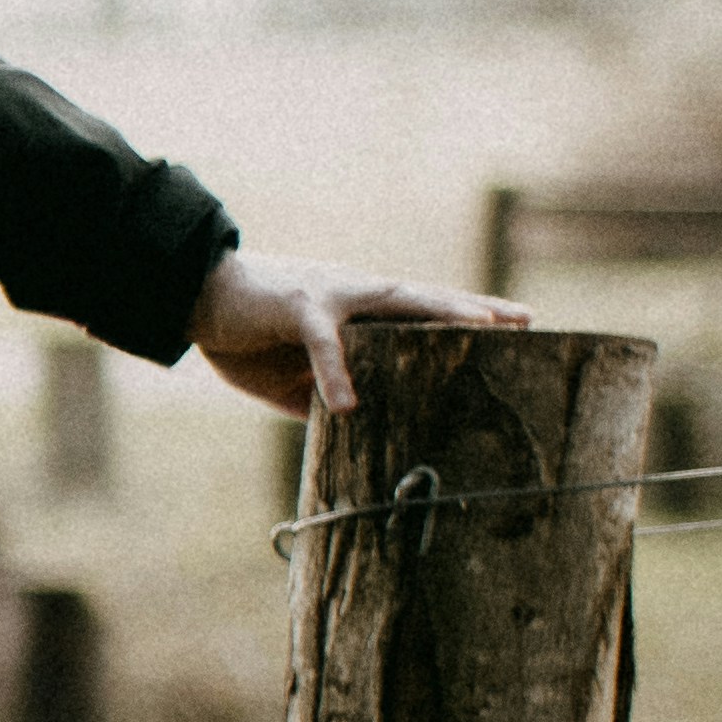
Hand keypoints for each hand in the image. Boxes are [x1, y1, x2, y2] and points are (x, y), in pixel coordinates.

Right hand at [189, 248, 523, 423]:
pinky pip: (324, 343)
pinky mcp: (298, 306)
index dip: (469, 317)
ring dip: (440, 313)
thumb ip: (330, 393)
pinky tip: (347, 405)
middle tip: (524, 320)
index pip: (425, 311)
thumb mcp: (295, 374)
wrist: (197, 296)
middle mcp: (357, 294)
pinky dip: (336, 374)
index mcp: (361, 309)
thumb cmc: (249, 331)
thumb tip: (355, 427)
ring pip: (397, 300)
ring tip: (480, 328)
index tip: (518, 325)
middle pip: (429, 298)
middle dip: (477, 309)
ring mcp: (332, 295)